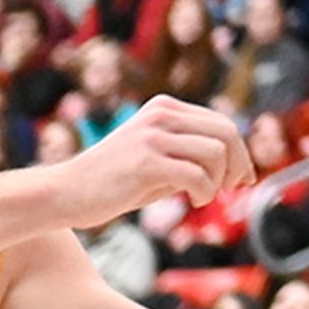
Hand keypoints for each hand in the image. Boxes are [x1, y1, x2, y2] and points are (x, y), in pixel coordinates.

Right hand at [62, 97, 257, 227]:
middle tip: (234, 189)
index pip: (221, 123)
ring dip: (218, 181)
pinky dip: (205, 192)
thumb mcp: (154, 156)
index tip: (243, 178)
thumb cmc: (113, 182)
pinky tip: (194, 201)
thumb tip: (234, 165)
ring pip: (216, 153)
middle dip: (238, 164)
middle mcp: (161, 115)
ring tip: (203, 197)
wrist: (65, 193)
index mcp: (164, 108)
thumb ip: (187, 152)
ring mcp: (153, 136)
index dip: (240, 151)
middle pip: (226, 132)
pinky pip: (197, 175)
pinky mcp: (146, 162)